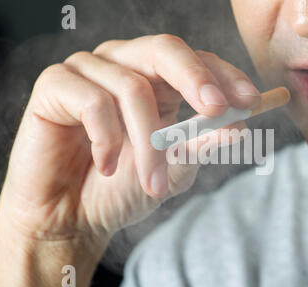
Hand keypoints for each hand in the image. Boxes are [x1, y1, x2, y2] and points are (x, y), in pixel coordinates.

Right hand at [0, 35, 260, 242]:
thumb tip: (238, 127)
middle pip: (164, 49)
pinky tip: (105, 165)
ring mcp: (88, 71)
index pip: (195, 61)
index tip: (251, 102)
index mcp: (155, 80)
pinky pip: (93, 102)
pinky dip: (107, 139)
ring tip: (153, 183)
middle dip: (196, 79)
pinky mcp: (56, 84)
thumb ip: (202, 144)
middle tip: (217, 110)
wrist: (73, 216)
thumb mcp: (174, 169)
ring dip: (149, 143)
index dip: (225, 76)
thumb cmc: (123, 187)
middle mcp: (123, 65)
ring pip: (133, 88)